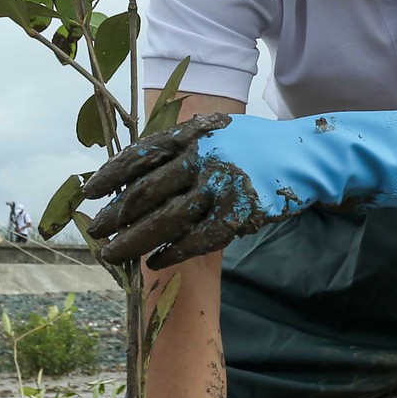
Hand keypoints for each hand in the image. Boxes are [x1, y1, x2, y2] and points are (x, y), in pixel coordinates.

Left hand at [83, 109, 396, 268]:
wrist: (310, 157)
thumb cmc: (259, 147)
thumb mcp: (219, 133)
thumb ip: (183, 147)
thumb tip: (140, 170)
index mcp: (194, 134)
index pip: (140, 155)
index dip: (110, 175)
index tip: (86, 192)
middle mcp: (203, 158)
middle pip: (146, 191)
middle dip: (114, 214)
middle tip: (91, 233)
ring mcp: (221, 187)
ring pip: (165, 219)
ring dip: (134, 239)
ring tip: (111, 255)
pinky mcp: (239, 214)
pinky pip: (197, 239)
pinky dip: (172, 252)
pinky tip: (153, 264)